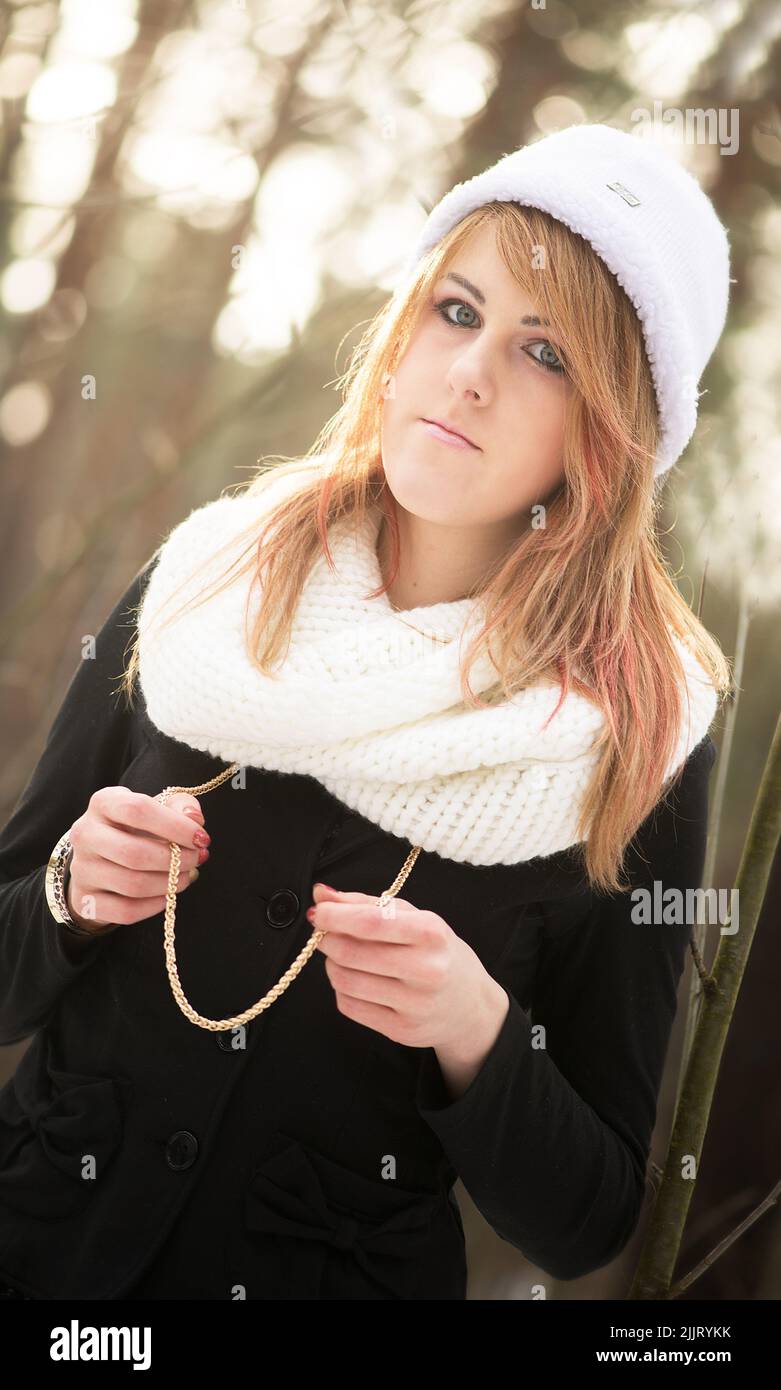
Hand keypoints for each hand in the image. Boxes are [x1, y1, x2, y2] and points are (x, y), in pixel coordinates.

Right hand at [66, 788, 209, 930]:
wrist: (102, 857)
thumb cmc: (137, 827)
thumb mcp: (157, 807)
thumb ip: (180, 806)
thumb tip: (194, 818)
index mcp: (103, 803)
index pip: (137, 810)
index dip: (176, 826)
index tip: (201, 838)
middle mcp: (85, 834)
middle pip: (134, 852)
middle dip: (174, 859)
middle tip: (196, 859)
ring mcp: (82, 869)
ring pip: (132, 884)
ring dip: (169, 883)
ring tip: (185, 876)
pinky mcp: (86, 899)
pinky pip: (126, 911)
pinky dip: (155, 905)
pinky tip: (168, 894)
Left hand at [308, 881, 502, 1051]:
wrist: (470, 1005)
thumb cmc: (437, 953)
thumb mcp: (414, 918)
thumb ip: (366, 903)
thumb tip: (321, 894)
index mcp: (430, 933)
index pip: (370, 922)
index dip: (334, 916)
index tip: (318, 912)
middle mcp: (426, 969)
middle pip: (351, 952)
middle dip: (327, 940)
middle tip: (325, 934)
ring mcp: (414, 1003)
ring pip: (345, 980)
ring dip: (332, 964)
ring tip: (343, 957)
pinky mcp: (402, 1030)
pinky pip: (350, 1006)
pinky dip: (342, 989)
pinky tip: (356, 980)